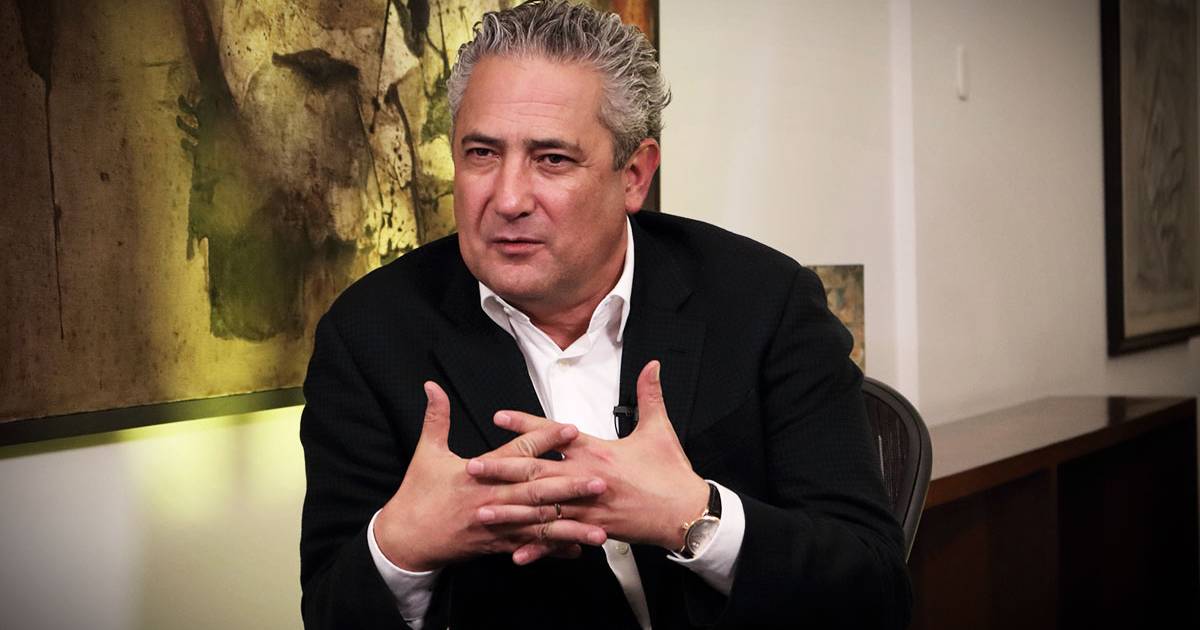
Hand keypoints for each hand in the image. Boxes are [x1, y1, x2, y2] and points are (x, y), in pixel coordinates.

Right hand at [374, 382, 608, 571]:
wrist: (406, 540)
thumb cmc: (418, 495)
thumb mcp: (426, 453)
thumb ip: (436, 418)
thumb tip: (431, 385)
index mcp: (479, 473)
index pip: (519, 453)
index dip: (545, 440)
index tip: (571, 430)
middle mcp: (493, 499)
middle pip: (537, 492)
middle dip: (570, 487)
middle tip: (600, 481)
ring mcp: (497, 525)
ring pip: (540, 525)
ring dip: (571, 526)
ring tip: (600, 528)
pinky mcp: (497, 544)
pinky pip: (530, 546)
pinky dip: (553, 548)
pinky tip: (577, 550)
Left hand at [467, 361, 710, 561]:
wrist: (686, 512)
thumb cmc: (672, 472)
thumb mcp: (659, 430)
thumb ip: (649, 395)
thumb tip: (651, 365)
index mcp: (598, 452)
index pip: (555, 434)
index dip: (526, 425)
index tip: (499, 417)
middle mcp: (587, 479)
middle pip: (538, 472)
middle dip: (503, 469)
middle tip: (474, 467)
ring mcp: (588, 507)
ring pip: (542, 507)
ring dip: (511, 509)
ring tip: (482, 508)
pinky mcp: (594, 529)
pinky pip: (561, 538)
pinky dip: (539, 545)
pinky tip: (516, 553)